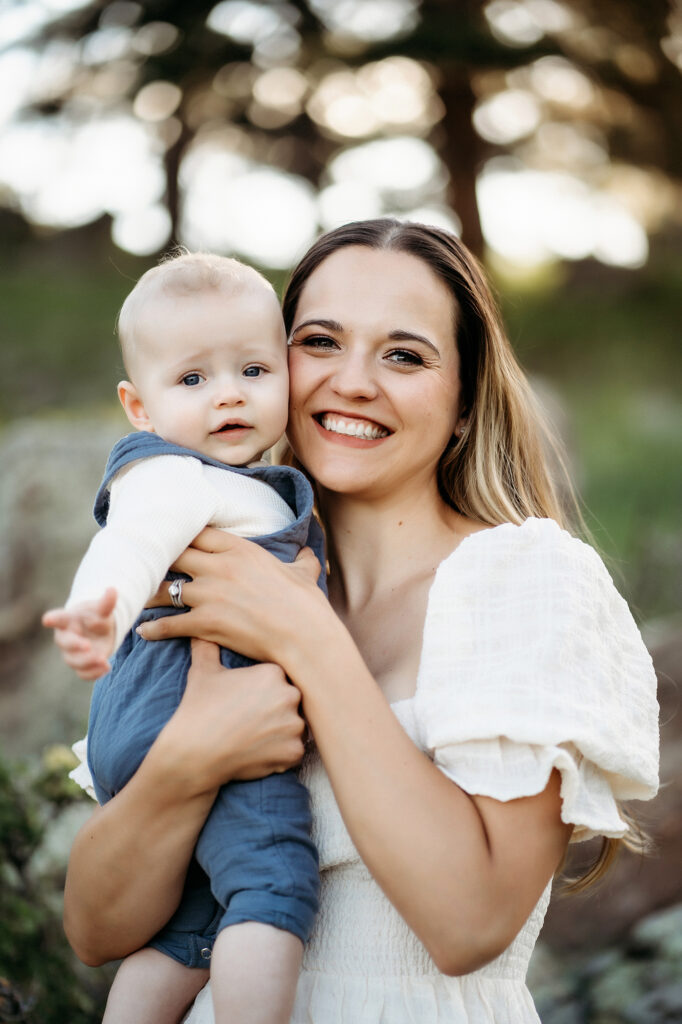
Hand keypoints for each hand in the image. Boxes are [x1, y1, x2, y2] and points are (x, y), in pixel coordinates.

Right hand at [42, 588, 116, 679]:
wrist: (98, 631)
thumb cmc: (95, 616)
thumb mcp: (102, 609)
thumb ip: (107, 602)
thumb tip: (113, 589)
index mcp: (68, 620)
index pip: (58, 618)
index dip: (52, 619)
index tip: (47, 619)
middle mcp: (66, 637)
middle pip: (65, 644)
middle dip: (76, 646)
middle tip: (89, 646)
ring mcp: (72, 653)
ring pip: (74, 662)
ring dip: (87, 663)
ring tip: (104, 660)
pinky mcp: (82, 665)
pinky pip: (83, 674)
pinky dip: (94, 674)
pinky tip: (106, 667)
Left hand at [136, 528, 324, 667]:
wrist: (305, 636)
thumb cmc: (307, 606)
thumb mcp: (304, 574)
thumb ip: (301, 560)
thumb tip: (310, 552)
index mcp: (241, 550)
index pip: (199, 534)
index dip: (182, 536)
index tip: (169, 539)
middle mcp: (220, 567)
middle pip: (176, 556)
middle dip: (160, 560)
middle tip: (144, 564)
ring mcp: (210, 594)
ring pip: (165, 589)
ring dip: (150, 593)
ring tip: (136, 597)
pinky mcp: (206, 622)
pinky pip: (170, 623)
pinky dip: (154, 628)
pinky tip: (143, 630)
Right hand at [151, 639, 306, 793]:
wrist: (193, 752)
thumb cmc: (198, 709)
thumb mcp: (202, 672)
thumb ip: (207, 647)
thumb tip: (201, 630)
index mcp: (273, 672)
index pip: (278, 680)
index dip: (261, 692)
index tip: (245, 702)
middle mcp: (290, 694)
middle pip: (289, 702)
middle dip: (275, 711)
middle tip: (249, 721)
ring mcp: (294, 725)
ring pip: (294, 726)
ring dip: (280, 733)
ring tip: (253, 737)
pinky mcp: (294, 752)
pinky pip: (294, 751)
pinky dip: (281, 754)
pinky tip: (258, 752)